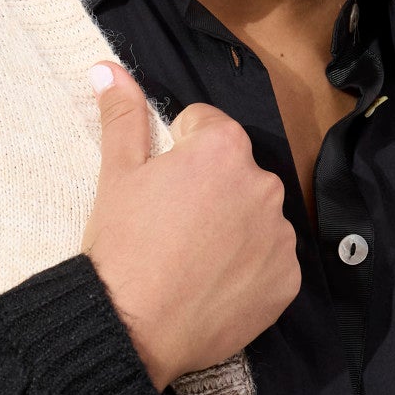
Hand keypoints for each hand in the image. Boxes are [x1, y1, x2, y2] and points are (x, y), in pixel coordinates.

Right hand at [82, 62, 300, 388]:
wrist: (133, 327)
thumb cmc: (122, 247)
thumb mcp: (116, 174)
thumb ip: (122, 114)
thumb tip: (107, 67)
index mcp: (223, 147)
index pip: (204, 127)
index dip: (176, 153)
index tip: (158, 188)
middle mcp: (263, 183)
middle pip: (235, 173)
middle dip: (210, 190)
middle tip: (171, 228)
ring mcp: (280, 235)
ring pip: (255, 217)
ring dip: (232, 230)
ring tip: (192, 260)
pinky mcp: (287, 280)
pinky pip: (270, 263)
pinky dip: (248, 271)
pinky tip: (213, 286)